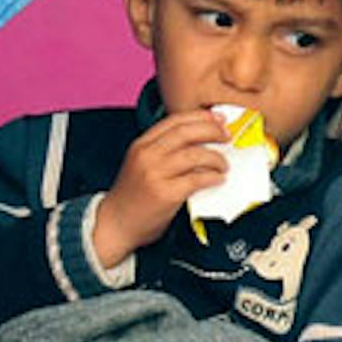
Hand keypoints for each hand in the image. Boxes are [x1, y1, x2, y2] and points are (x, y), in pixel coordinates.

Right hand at [92, 109, 230, 268]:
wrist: (115, 225)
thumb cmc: (131, 197)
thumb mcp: (140, 164)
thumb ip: (163, 151)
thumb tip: (201, 141)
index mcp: (141, 145)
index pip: (175, 120)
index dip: (201, 117)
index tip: (218, 119)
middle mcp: (147, 155)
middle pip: (187, 132)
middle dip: (212, 131)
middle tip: (226, 137)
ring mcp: (155, 174)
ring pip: (195, 155)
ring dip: (216, 158)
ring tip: (223, 165)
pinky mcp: (166, 194)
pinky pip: (197, 179)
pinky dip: (212, 177)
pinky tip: (218, 179)